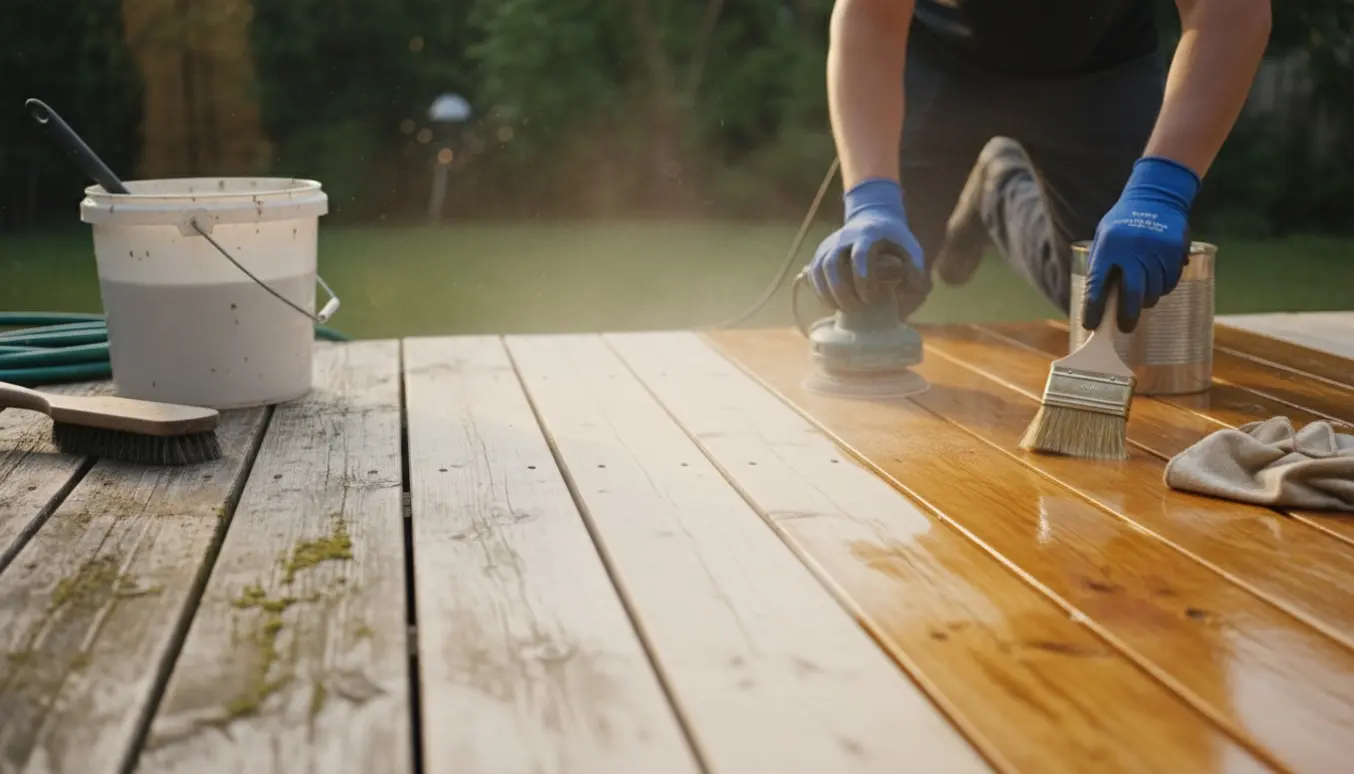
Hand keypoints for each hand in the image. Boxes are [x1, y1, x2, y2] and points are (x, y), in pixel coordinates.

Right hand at [807, 178, 924, 311]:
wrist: (872, 217)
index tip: (871, 299)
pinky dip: (819, 290)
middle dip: (841, 290)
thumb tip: (908, 290)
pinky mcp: (821, 252)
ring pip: (819, 269)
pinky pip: (813, 273)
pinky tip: (831, 304)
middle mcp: (843, 238)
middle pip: (832, 264)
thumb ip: (915, 268)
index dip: (863, 279)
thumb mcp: (910, 247)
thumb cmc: (894, 237)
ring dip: (827, 292)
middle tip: (854, 309)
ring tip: (842, 309)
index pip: (859, 255)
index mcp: (867, 234)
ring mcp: (829, 244)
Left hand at [1083, 156, 1200, 332]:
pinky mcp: (1175, 251)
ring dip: (1146, 300)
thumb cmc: (1123, 222)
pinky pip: (1170, 282)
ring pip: (1154, 292)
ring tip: (1142, 297)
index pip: (1097, 286)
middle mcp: (1132, 250)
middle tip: (1125, 327)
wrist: (1156, 196)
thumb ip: (1101, 265)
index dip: (1094, 309)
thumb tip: (1097, 301)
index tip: (1092, 326)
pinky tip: (1157, 280)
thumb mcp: (1104, 238)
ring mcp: (1156, 251)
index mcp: (1108, 248)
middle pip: (1132, 295)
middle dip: (1127, 316)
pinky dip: (1162, 287)